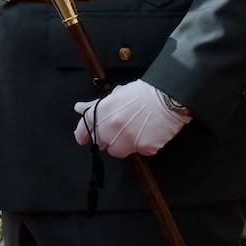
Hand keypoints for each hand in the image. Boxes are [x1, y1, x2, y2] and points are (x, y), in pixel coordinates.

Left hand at [72, 80, 191, 157]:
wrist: (167, 97)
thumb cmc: (140, 93)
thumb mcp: (115, 95)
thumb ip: (95, 105)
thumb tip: (79, 108)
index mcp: (102, 114)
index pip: (83, 131)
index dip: (84, 135)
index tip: (85, 138)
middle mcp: (111, 130)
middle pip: (100, 144)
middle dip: (107, 138)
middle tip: (119, 128)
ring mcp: (128, 141)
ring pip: (117, 151)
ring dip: (122, 145)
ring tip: (133, 131)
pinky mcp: (144, 148)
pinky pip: (138, 152)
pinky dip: (141, 145)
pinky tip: (147, 132)